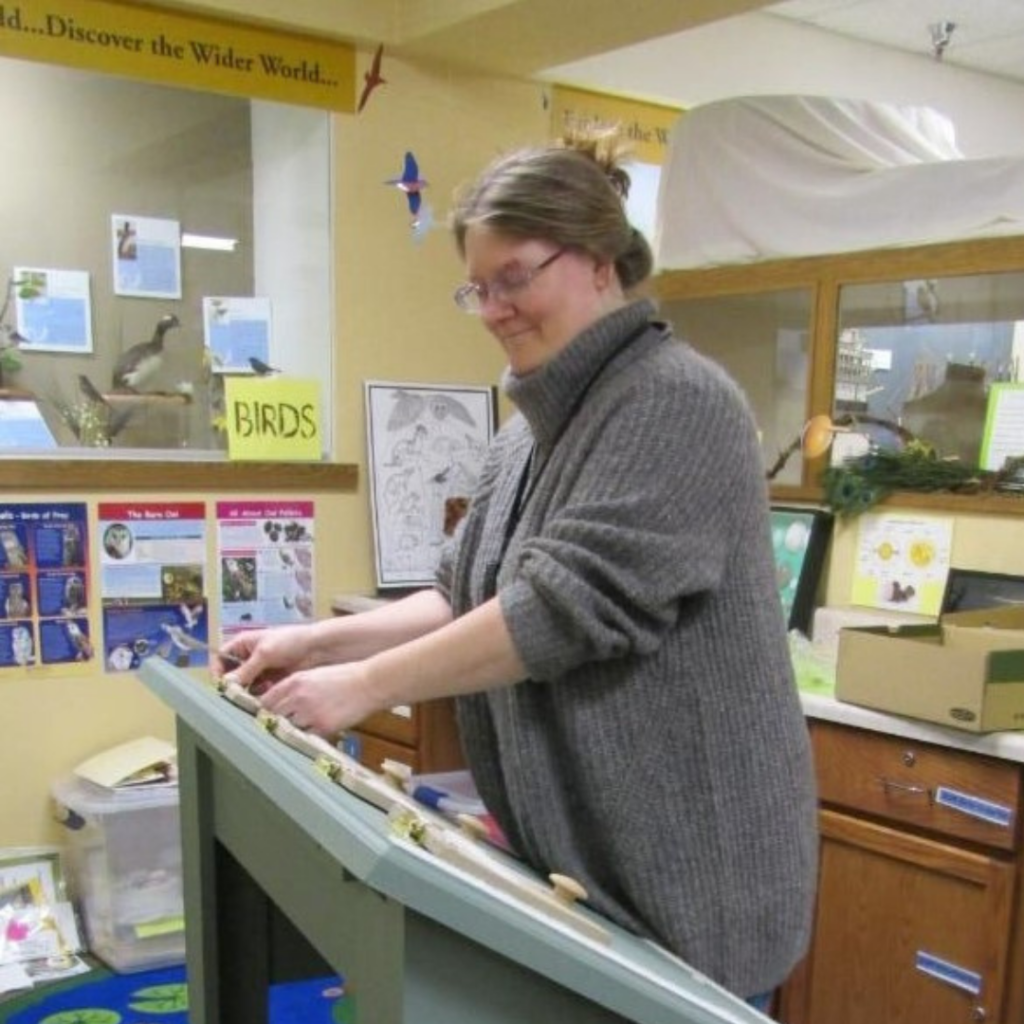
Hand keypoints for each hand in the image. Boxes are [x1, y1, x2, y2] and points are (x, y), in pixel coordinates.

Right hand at [217, 623, 318, 693]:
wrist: (317, 648)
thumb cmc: (290, 641)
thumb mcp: (265, 653)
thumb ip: (246, 669)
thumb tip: (227, 684)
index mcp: (243, 644)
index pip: (219, 658)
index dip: (217, 670)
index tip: (221, 685)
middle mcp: (248, 657)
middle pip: (230, 675)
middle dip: (232, 685)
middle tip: (236, 697)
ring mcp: (259, 670)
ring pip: (243, 686)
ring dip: (245, 693)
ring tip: (251, 699)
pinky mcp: (269, 681)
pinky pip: (257, 692)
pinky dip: (257, 696)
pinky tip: (264, 698)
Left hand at [258, 661, 376, 737]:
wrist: (369, 683)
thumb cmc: (346, 678)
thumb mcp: (315, 675)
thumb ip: (295, 687)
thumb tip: (282, 702)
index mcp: (295, 681)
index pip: (266, 700)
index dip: (265, 710)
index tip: (265, 715)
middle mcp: (298, 696)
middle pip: (273, 716)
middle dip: (276, 721)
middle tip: (279, 726)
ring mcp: (309, 712)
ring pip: (289, 728)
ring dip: (293, 729)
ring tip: (301, 727)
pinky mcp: (322, 726)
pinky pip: (307, 737)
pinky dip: (309, 736)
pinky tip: (315, 731)